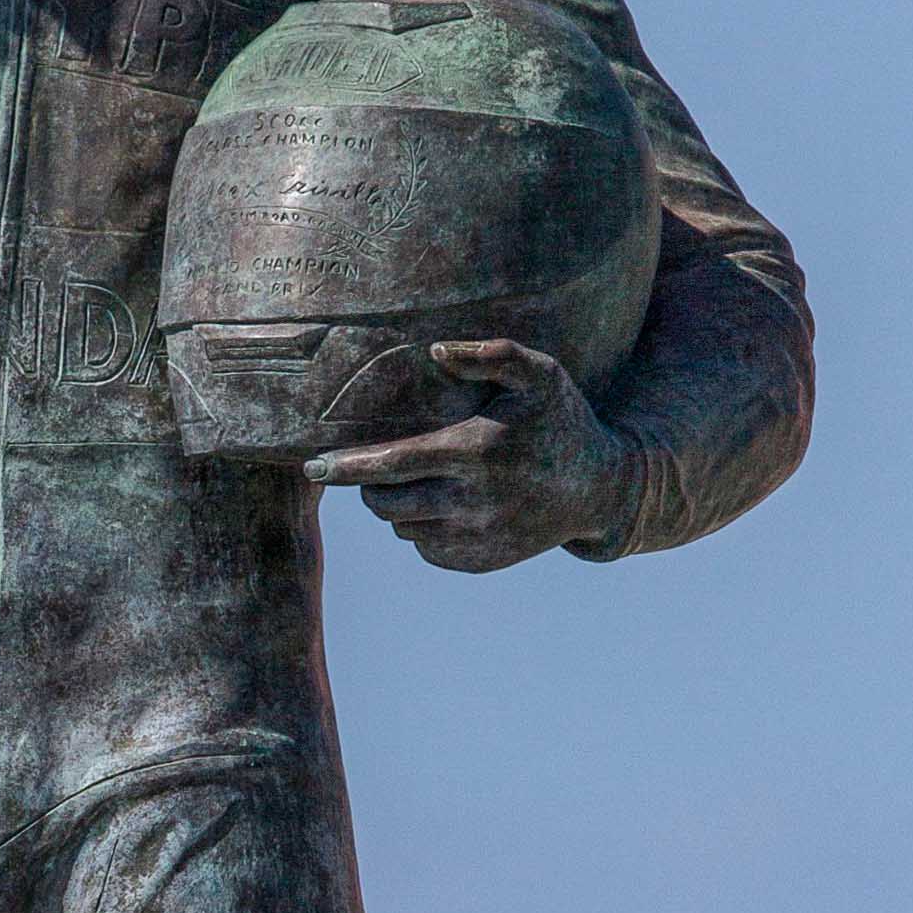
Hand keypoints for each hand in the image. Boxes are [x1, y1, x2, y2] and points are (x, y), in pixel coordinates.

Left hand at [307, 337, 634, 571]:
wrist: (599, 488)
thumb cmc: (562, 421)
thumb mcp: (540, 375)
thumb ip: (492, 354)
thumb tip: (436, 350)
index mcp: (476, 452)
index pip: (391, 464)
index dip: (347, 467)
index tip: (312, 467)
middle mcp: (473, 502)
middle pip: (387, 502)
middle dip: (369, 486)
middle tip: (377, 467)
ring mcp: (477, 538)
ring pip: (403, 527)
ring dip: (398, 507)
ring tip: (421, 481)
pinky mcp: (481, 562)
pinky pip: (427, 550)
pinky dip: (423, 530)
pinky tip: (446, 505)